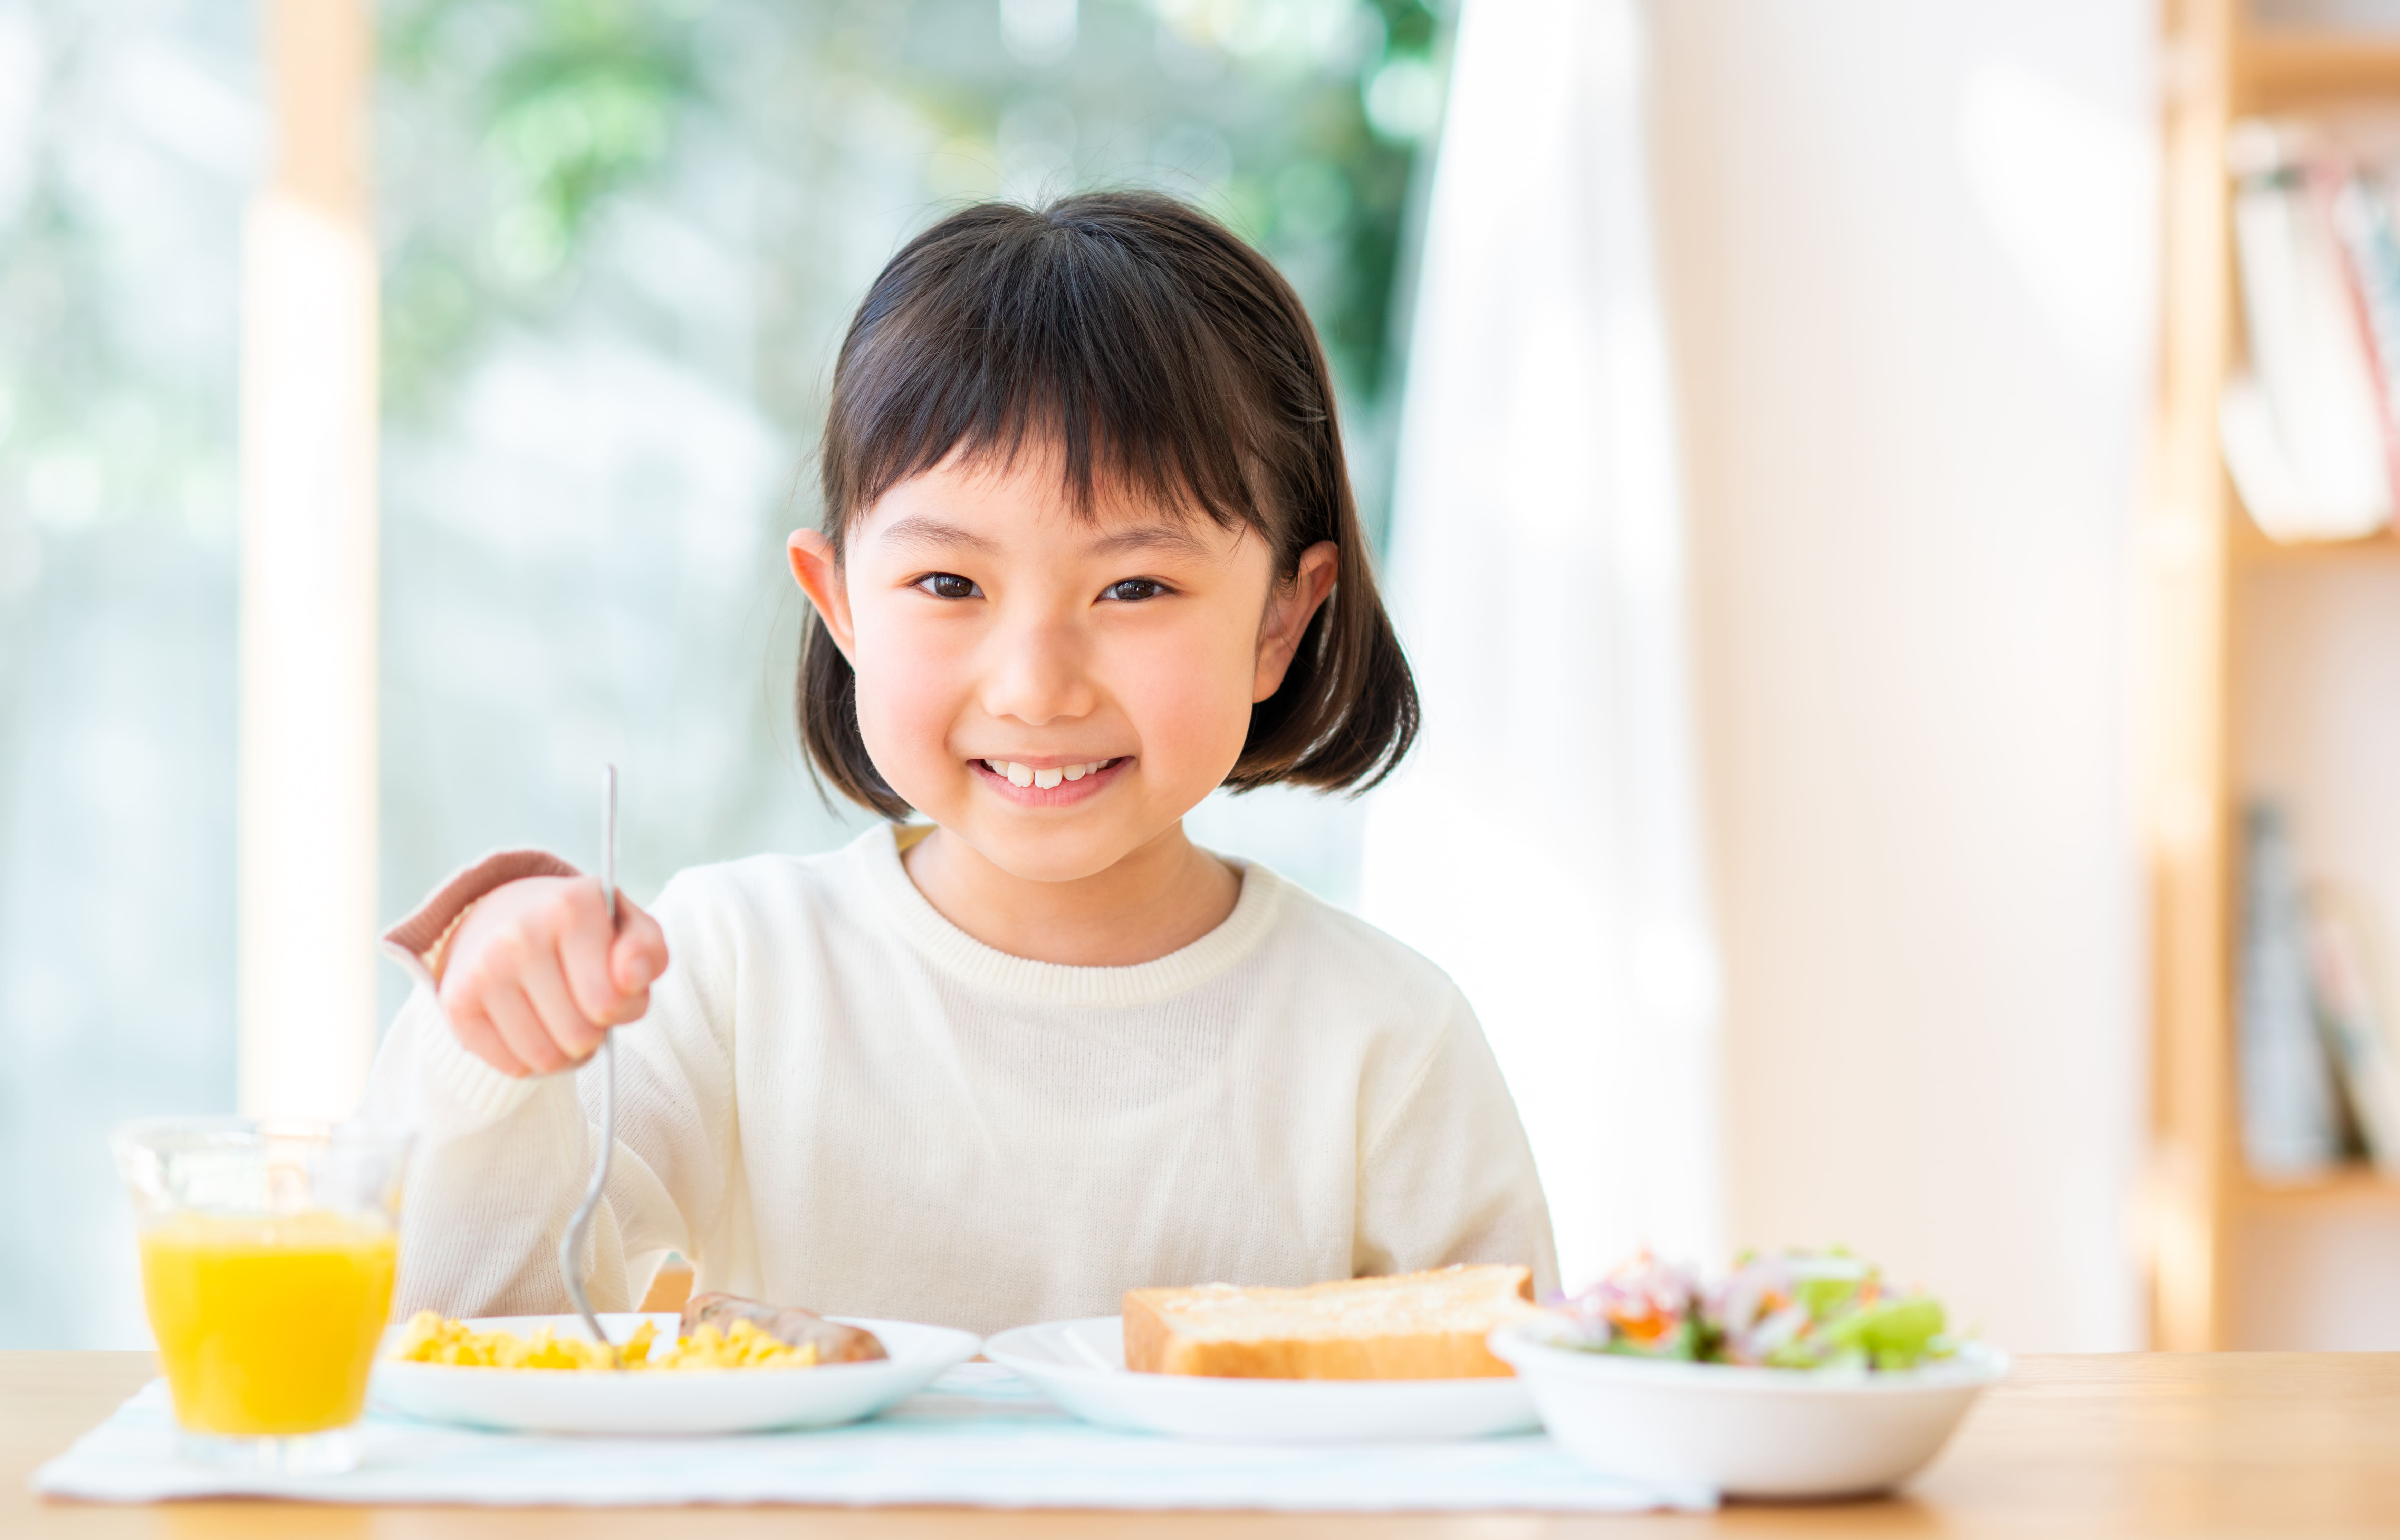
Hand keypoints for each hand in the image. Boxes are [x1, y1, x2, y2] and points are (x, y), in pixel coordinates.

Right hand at [436, 876, 669, 1077]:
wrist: (504, 915)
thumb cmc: (583, 932)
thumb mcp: (629, 928)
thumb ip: (646, 951)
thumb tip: (631, 978)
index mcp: (572, 907)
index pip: (610, 1002)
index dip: (622, 1008)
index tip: (613, 986)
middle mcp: (520, 935)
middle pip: (580, 1036)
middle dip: (594, 1032)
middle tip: (584, 1005)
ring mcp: (482, 969)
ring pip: (544, 1059)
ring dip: (565, 1053)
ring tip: (562, 1018)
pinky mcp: (456, 1002)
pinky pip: (511, 1067)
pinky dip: (530, 1060)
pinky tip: (532, 1027)